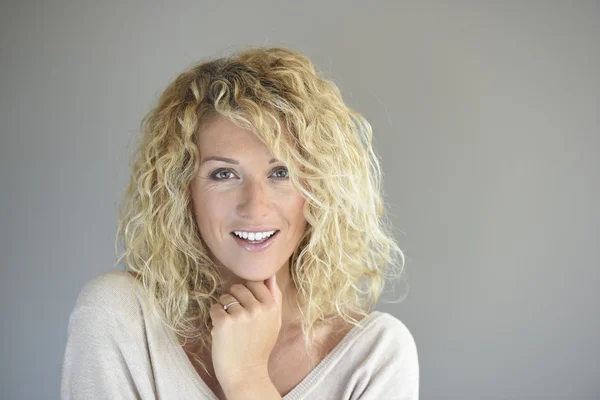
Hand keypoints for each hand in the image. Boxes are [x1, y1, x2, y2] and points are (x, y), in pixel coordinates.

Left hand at [209, 274, 282, 389]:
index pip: (254, 283)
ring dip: (223, 308)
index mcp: (271, 306)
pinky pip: (214, 308)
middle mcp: (257, 308)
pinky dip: (215, 317)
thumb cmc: (260, 347)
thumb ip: (275, 298)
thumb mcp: (275, 322)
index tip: (246, 306)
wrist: (246, 372)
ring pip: (224, 297)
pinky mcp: (224, 322)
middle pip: (238, 287)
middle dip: (234, 298)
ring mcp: (240, 315)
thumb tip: (271, 275)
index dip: (247, 292)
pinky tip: (221, 329)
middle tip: (237, 317)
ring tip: (230, 324)